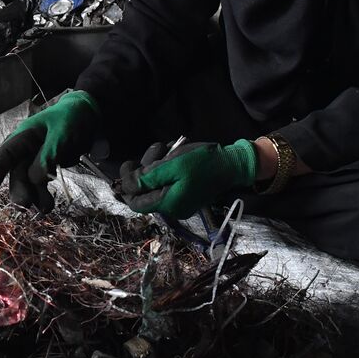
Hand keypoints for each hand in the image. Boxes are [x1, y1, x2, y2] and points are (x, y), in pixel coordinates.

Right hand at [0, 90, 100, 210]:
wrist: (86, 117)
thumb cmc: (69, 119)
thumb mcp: (60, 135)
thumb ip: (47, 156)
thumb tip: (34, 179)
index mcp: (23, 137)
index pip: (5, 154)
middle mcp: (24, 151)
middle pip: (16, 173)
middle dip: (20, 189)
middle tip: (25, 203)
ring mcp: (33, 161)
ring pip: (27, 183)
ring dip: (34, 196)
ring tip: (46, 208)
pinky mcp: (44, 170)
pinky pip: (39, 185)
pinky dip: (42, 196)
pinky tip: (47, 206)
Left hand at [118, 139, 257, 218]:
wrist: (232, 164)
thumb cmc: (203, 162)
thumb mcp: (171, 166)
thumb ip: (146, 178)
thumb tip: (125, 185)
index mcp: (168, 204)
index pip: (135, 203)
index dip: (127, 185)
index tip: (128, 164)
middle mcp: (173, 208)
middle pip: (145, 192)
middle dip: (145, 169)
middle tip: (156, 151)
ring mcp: (180, 202)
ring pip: (155, 184)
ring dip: (156, 164)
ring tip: (167, 149)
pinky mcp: (185, 194)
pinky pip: (167, 183)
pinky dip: (166, 168)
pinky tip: (172, 153)